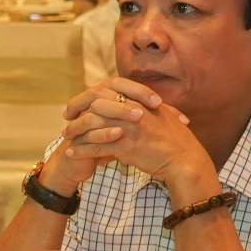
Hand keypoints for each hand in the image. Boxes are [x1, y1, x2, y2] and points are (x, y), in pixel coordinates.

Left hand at [56, 76, 215, 198]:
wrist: (185, 160)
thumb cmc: (175, 140)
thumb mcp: (163, 115)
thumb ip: (147, 107)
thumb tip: (136, 102)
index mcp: (139, 101)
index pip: (107, 90)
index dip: (88, 96)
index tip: (78, 105)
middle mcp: (132, 110)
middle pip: (95, 104)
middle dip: (77, 111)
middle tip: (66, 120)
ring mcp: (128, 127)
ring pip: (92, 124)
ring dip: (75, 131)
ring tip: (64, 137)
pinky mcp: (126, 145)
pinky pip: (96, 145)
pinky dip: (81, 149)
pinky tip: (71, 153)